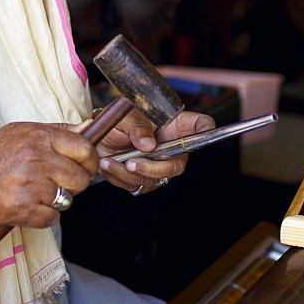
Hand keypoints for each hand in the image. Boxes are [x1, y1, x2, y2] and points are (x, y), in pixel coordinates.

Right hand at [0, 122, 96, 228]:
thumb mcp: (20, 132)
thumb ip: (55, 132)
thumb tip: (88, 130)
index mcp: (38, 135)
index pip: (84, 148)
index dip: (90, 161)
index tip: (86, 167)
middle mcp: (36, 157)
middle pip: (81, 178)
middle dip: (74, 185)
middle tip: (56, 184)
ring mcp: (29, 184)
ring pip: (68, 200)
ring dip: (57, 201)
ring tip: (36, 194)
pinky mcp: (22, 209)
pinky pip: (53, 218)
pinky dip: (43, 217)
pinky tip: (28, 207)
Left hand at [95, 110, 213, 194]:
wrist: (98, 138)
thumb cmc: (117, 122)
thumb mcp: (125, 116)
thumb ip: (137, 126)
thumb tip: (147, 144)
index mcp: (173, 126)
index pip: (200, 125)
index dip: (206, 129)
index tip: (204, 130)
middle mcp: (170, 148)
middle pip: (178, 165)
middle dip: (154, 169)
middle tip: (132, 163)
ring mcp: (158, 165)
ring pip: (155, 180)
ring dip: (130, 174)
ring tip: (110, 161)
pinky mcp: (143, 179)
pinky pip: (136, 186)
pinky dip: (119, 178)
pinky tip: (109, 165)